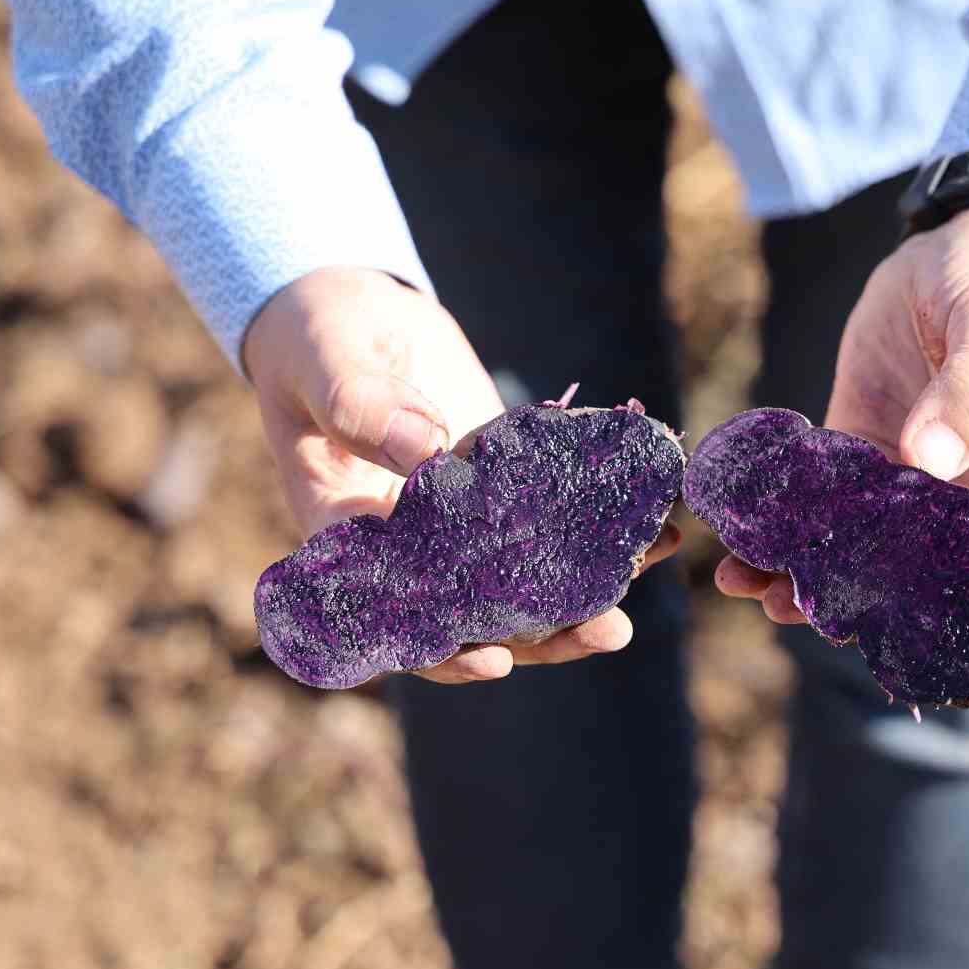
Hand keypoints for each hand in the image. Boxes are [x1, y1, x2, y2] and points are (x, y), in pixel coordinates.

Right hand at [244, 266, 679, 682]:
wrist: (347, 308)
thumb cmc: (312, 339)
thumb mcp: (322, 365)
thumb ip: (360, 407)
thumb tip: (426, 451)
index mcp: (351, 538)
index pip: (397, 620)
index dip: (446, 653)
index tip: (499, 660)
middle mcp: (411, 545)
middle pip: (479, 617)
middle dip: (547, 633)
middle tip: (611, 629)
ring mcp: (463, 521)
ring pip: (528, 576)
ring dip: (592, 583)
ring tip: (655, 558)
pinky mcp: (502, 485)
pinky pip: (553, 515)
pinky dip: (601, 519)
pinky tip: (656, 510)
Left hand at [718, 207, 968, 622]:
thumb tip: (927, 462)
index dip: (948, 602)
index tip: (887, 619)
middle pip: (916, 568)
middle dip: (856, 594)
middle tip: (791, 609)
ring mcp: (912, 473)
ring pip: (860, 540)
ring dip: (806, 565)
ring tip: (747, 583)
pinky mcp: (863, 441)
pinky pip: (822, 492)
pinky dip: (783, 514)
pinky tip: (738, 531)